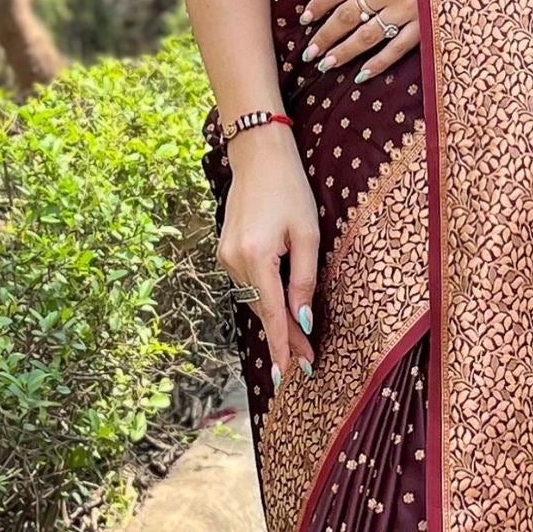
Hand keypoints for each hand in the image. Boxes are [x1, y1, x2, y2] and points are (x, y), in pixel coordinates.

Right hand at [218, 126, 317, 383]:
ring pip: (254, 300)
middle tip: (307, 363)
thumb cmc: (290, 190)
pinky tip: (281, 310)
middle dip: (285, 337)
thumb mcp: (307, 235)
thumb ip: (304, 280)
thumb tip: (303, 321)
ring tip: (299, 343)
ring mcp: (224, 257)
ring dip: (275, 320)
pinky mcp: (224, 252)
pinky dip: (265, 300)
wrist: (258, 158)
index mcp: (255, 256)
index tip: (292, 373)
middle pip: (263, 311)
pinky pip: (248, 286)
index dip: (284, 346)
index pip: (272, 313)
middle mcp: (233, 261)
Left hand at [300, 0, 418, 83]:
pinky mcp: (426, 25)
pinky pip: (397, 48)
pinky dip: (378, 63)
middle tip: (309, 52)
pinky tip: (362, 74)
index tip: (305, 19)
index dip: (318, 5)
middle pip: (348, 15)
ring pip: (367, 36)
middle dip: (325, 35)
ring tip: (326, 64)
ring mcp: (408, 9)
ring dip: (344, 52)